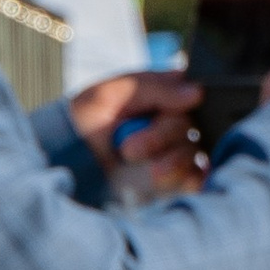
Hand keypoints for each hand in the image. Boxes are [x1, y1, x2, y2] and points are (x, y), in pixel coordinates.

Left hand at [66, 73, 202, 192]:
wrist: (70, 166)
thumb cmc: (85, 125)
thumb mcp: (110, 94)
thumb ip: (154, 88)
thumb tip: (197, 92)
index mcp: (158, 95)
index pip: (189, 91)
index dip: (181, 100)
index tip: (161, 110)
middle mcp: (169, 123)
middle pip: (189, 124)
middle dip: (160, 137)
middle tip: (128, 149)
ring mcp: (174, 153)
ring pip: (192, 152)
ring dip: (170, 162)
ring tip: (146, 171)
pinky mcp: (176, 181)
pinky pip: (198, 178)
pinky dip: (189, 179)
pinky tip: (165, 180)